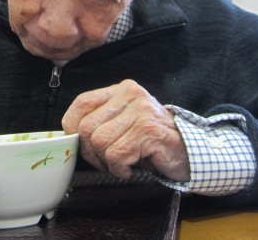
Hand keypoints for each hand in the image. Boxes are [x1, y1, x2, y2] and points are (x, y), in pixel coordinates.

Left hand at [62, 79, 189, 181]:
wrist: (189, 153)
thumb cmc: (151, 142)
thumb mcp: (124, 123)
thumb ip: (100, 121)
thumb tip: (69, 134)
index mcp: (121, 90)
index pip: (82, 102)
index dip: (73, 127)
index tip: (80, 143)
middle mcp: (131, 95)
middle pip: (87, 127)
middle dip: (91, 152)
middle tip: (107, 160)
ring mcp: (141, 111)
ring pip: (100, 142)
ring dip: (107, 162)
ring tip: (123, 162)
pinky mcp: (149, 130)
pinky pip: (116, 155)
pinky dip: (120, 168)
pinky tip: (132, 166)